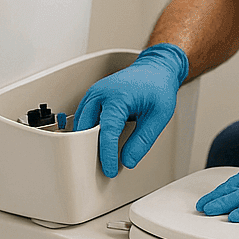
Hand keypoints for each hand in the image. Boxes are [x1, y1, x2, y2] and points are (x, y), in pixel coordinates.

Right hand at [73, 43, 189, 177]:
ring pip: (80, 124)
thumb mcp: (158, 116)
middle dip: (90, 149)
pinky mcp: (93, 98)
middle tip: (99, 168)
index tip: (110, 170)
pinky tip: (96, 143)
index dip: (107, 154)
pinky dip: (86, 132)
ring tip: (97, 158)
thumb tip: (128, 160)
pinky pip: (83, 118)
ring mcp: (94, 94)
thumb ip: (142, 140)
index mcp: (117, 96)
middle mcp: (100, 93)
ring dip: (85, 141)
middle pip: (85, 128)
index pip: (107, 131)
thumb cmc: (158, 86)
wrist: (156, 69)